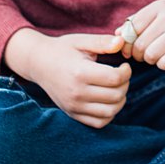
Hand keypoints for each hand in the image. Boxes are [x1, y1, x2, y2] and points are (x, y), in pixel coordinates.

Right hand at [4, 30, 130, 128]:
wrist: (38, 63)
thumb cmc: (62, 49)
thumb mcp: (81, 41)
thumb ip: (102, 42)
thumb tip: (122, 42)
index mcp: (80, 73)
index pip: (115, 78)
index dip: (126, 72)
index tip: (124, 66)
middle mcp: (76, 93)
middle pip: (115, 96)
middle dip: (125, 84)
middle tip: (121, 75)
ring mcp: (74, 106)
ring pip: (110, 112)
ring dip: (120, 100)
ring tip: (117, 88)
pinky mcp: (72, 114)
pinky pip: (99, 122)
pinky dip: (109, 114)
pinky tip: (108, 100)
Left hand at [118, 0, 164, 69]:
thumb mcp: (160, 16)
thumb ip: (138, 23)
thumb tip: (117, 35)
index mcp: (160, 6)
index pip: (131, 28)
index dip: (128, 43)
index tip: (133, 48)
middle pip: (140, 44)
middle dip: (140, 54)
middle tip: (147, 54)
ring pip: (151, 55)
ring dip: (152, 60)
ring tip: (160, 56)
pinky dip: (164, 65)